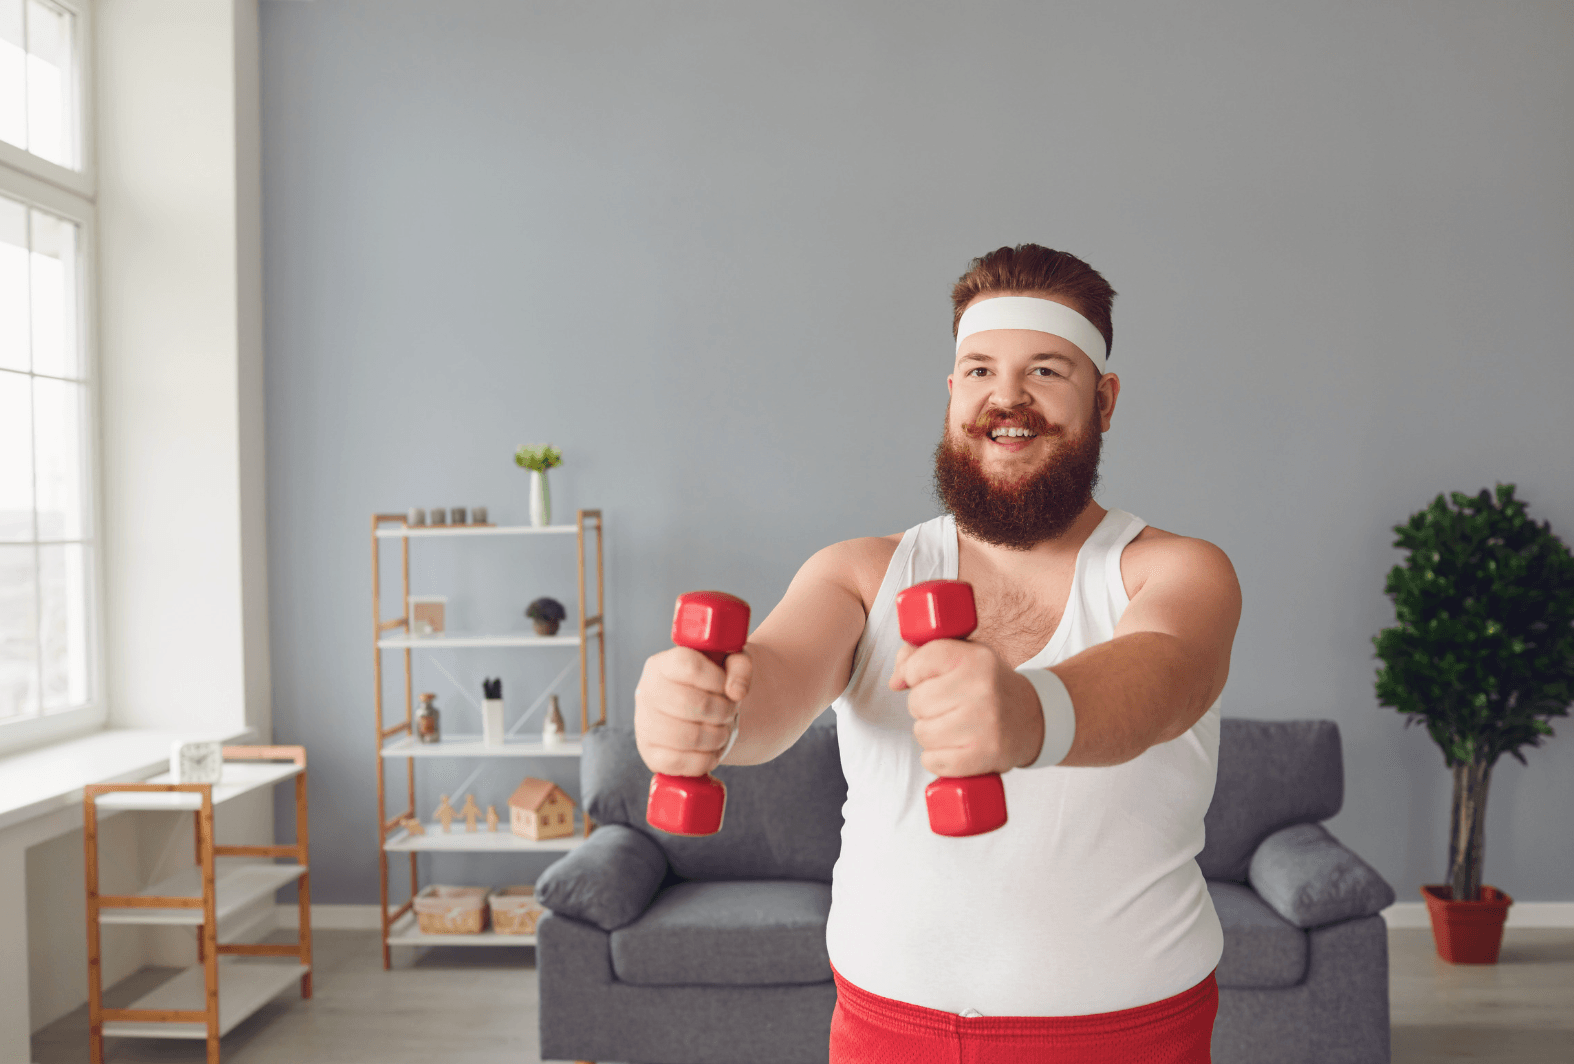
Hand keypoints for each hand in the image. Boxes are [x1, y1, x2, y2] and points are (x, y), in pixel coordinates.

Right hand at [634, 645, 752, 776]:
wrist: (697, 712)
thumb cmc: (713, 684)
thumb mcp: (730, 664)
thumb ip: (740, 666)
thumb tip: (736, 691)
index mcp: (662, 664)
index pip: (688, 666)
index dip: (717, 679)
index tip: (728, 688)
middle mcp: (646, 692)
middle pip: (691, 704)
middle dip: (723, 711)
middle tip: (730, 712)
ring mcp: (644, 725)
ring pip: (689, 737)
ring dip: (718, 736)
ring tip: (722, 730)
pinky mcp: (650, 755)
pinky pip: (683, 763)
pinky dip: (707, 759)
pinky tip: (711, 749)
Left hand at [889, 639, 1044, 776]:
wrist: (1031, 718)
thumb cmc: (985, 685)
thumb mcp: (961, 656)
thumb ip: (920, 655)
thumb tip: (895, 681)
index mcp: (975, 658)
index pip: (917, 665)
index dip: (914, 674)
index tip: (928, 678)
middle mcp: (982, 689)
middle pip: (916, 702)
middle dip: (923, 706)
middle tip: (946, 706)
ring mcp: (985, 724)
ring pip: (922, 733)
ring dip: (929, 733)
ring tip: (953, 727)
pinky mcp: (984, 756)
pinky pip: (933, 761)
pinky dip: (936, 759)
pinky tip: (954, 748)